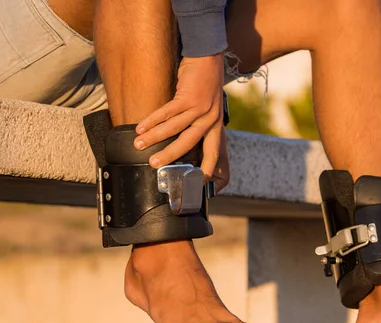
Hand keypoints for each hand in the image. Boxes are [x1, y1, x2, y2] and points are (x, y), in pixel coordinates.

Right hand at [134, 55, 224, 179]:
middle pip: (189, 143)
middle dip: (170, 156)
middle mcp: (210, 119)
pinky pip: (167, 112)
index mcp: (216, 124)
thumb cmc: (205, 83)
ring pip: (174, 128)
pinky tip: (140, 126)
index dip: (207, 167)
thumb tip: (181, 139)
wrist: (208, 56)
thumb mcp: (209, 106)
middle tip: (154, 165)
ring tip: (138, 144)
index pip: (214, 152)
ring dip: (154, 137)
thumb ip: (200, 122)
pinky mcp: (188, 96)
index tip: (199, 182)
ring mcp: (200, 107)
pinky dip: (152, 120)